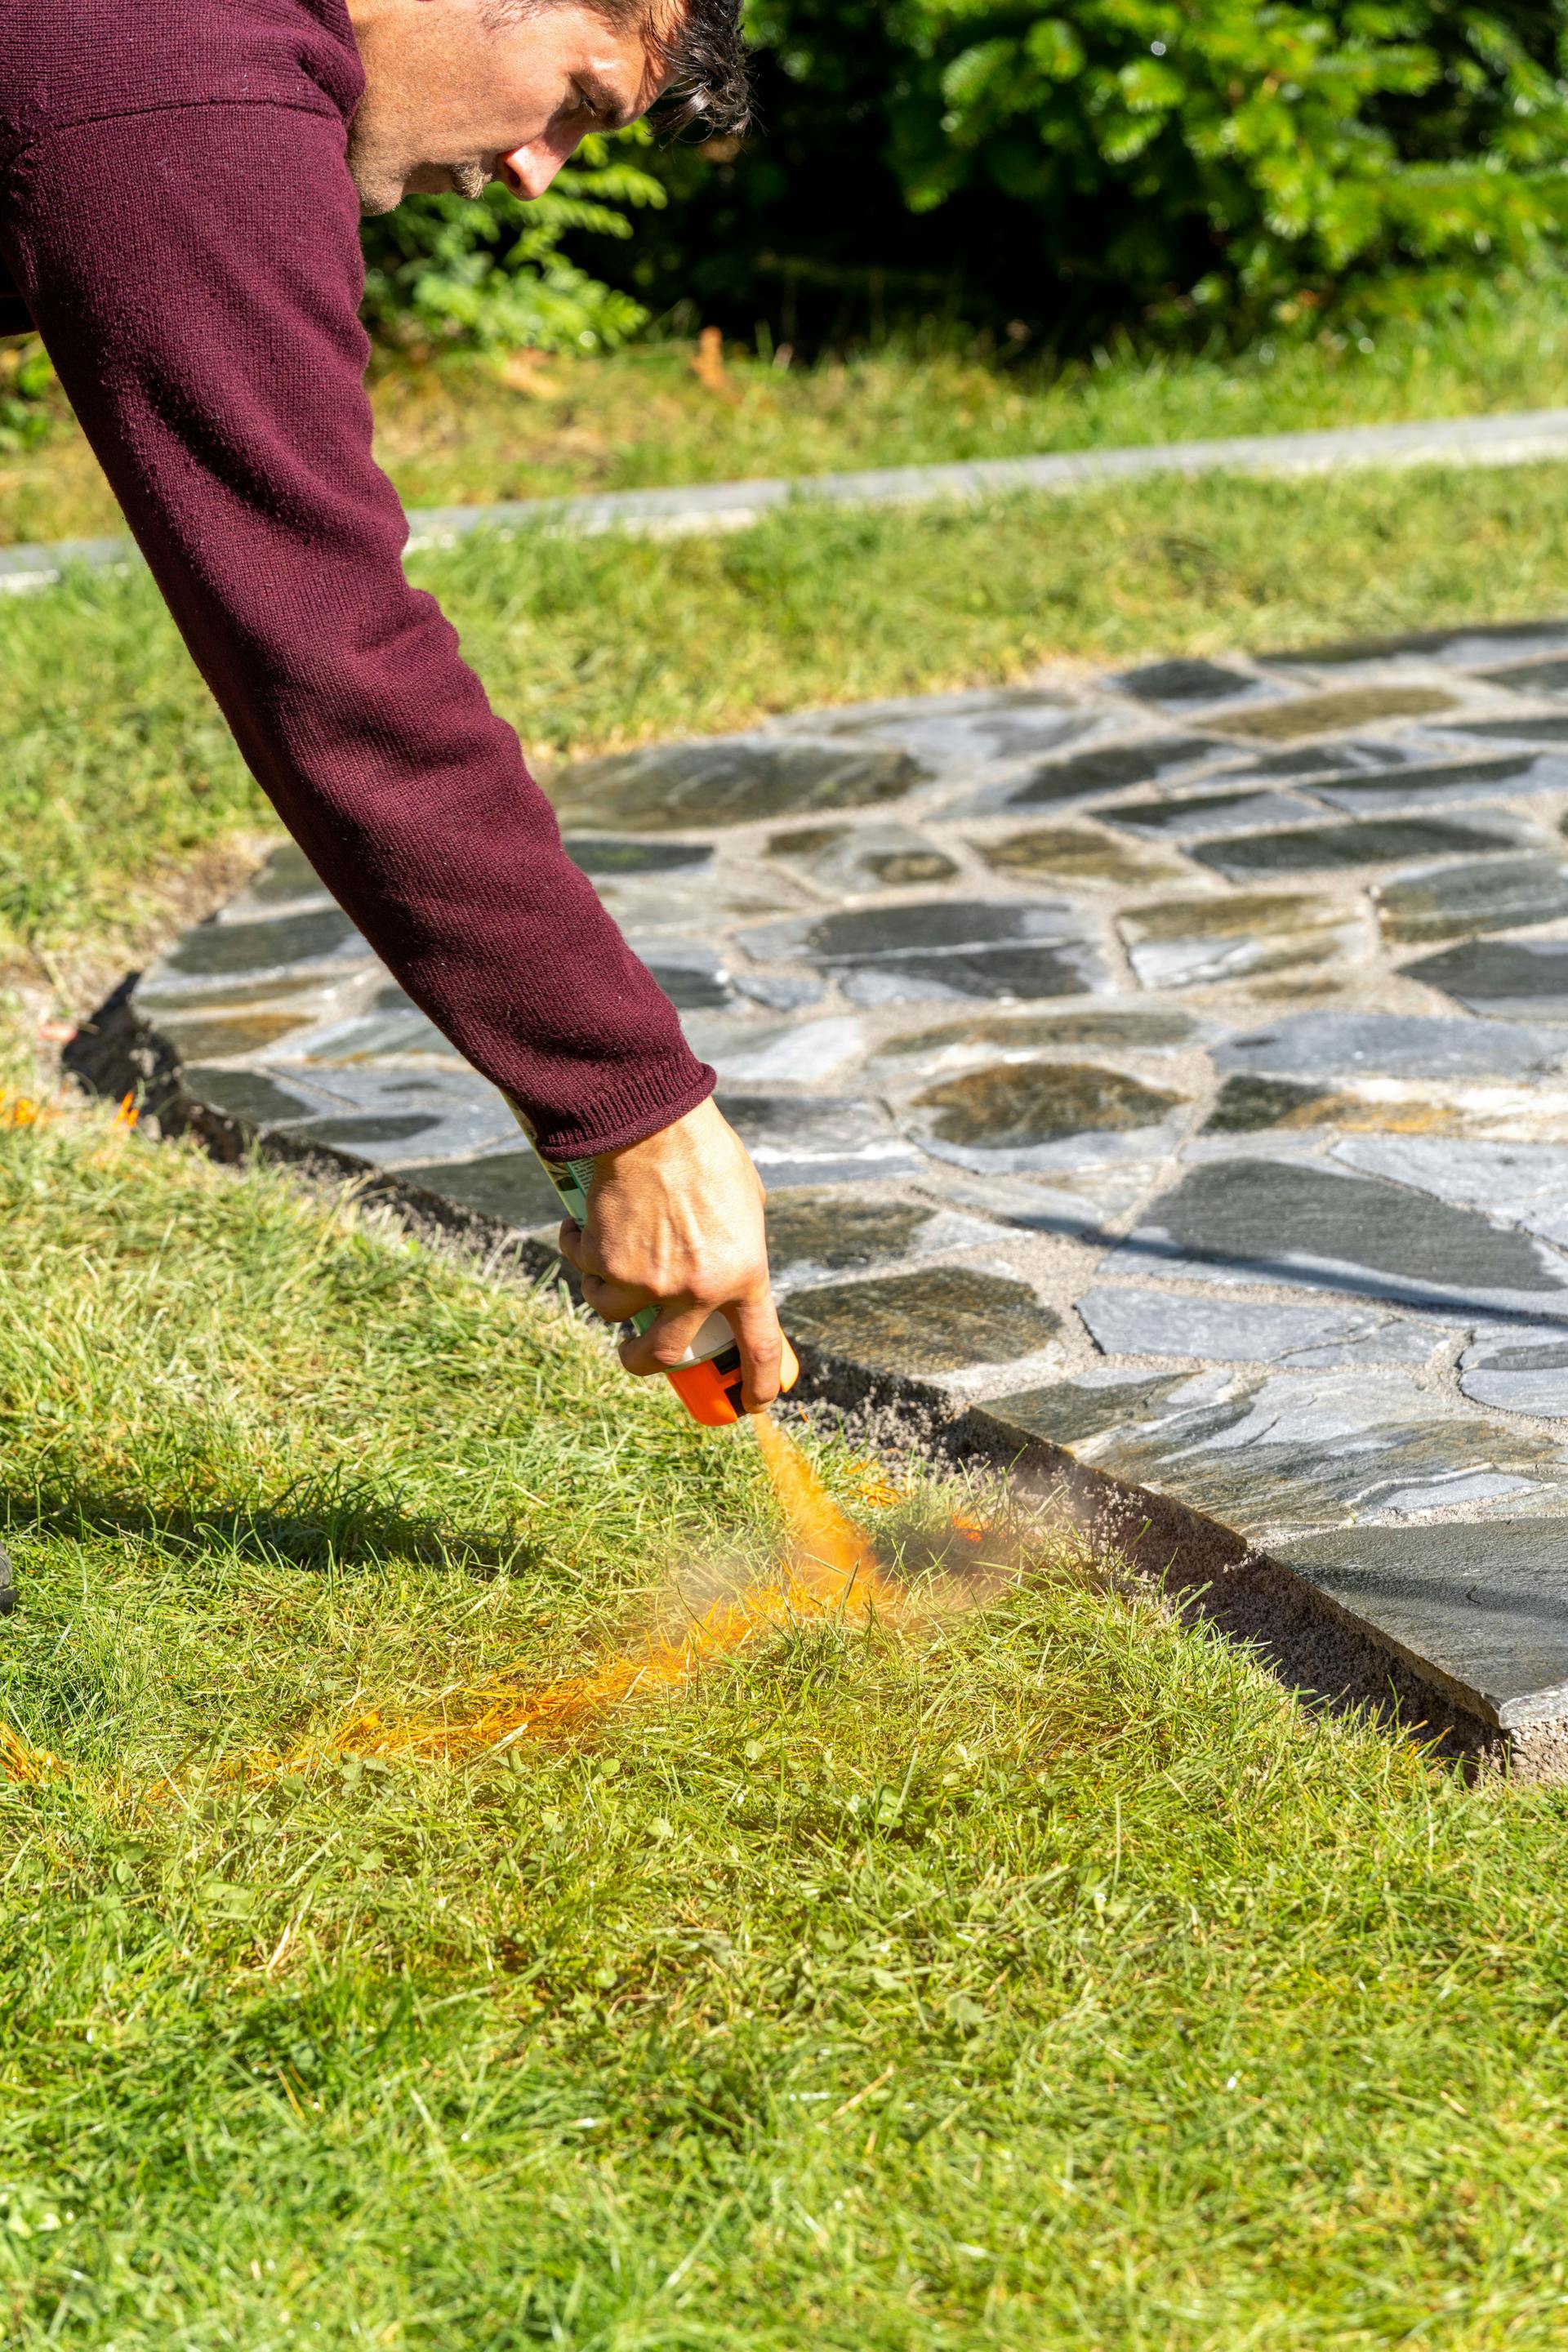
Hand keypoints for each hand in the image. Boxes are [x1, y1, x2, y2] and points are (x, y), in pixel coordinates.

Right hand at [555, 1096, 783, 1411]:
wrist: (651, 1119)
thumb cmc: (704, 1151)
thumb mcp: (745, 1202)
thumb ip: (738, 1246)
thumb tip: (726, 1274)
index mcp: (743, 1273)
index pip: (758, 1345)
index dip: (757, 1382)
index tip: (752, 1402)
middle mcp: (696, 1289)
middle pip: (661, 1355)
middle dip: (639, 1361)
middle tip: (631, 1353)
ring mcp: (647, 1280)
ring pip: (610, 1310)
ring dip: (604, 1289)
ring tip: (605, 1253)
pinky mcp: (605, 1260)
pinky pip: (584, 1269)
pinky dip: (579, 1249)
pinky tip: (584, 1224)